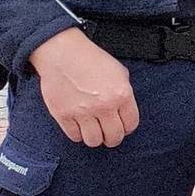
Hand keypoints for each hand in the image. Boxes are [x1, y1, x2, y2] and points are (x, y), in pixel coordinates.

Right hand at [29, 29, 138, 147]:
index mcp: (122, 94)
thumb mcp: (119, 72)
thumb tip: (124, 112)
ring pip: (94, 141)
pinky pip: (74, 136)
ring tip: (93, 131)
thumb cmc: (92, 60)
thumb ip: (124, 93)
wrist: (64, 54)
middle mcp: (104, 106)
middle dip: (113, 138)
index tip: (122, 127)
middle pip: (114, 137)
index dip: (127, 128)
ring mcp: (83, 112)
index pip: (131, 124)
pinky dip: (78, 134)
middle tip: (108, 134)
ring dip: (95, 138)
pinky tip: (79, 126)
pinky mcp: (64, 115)